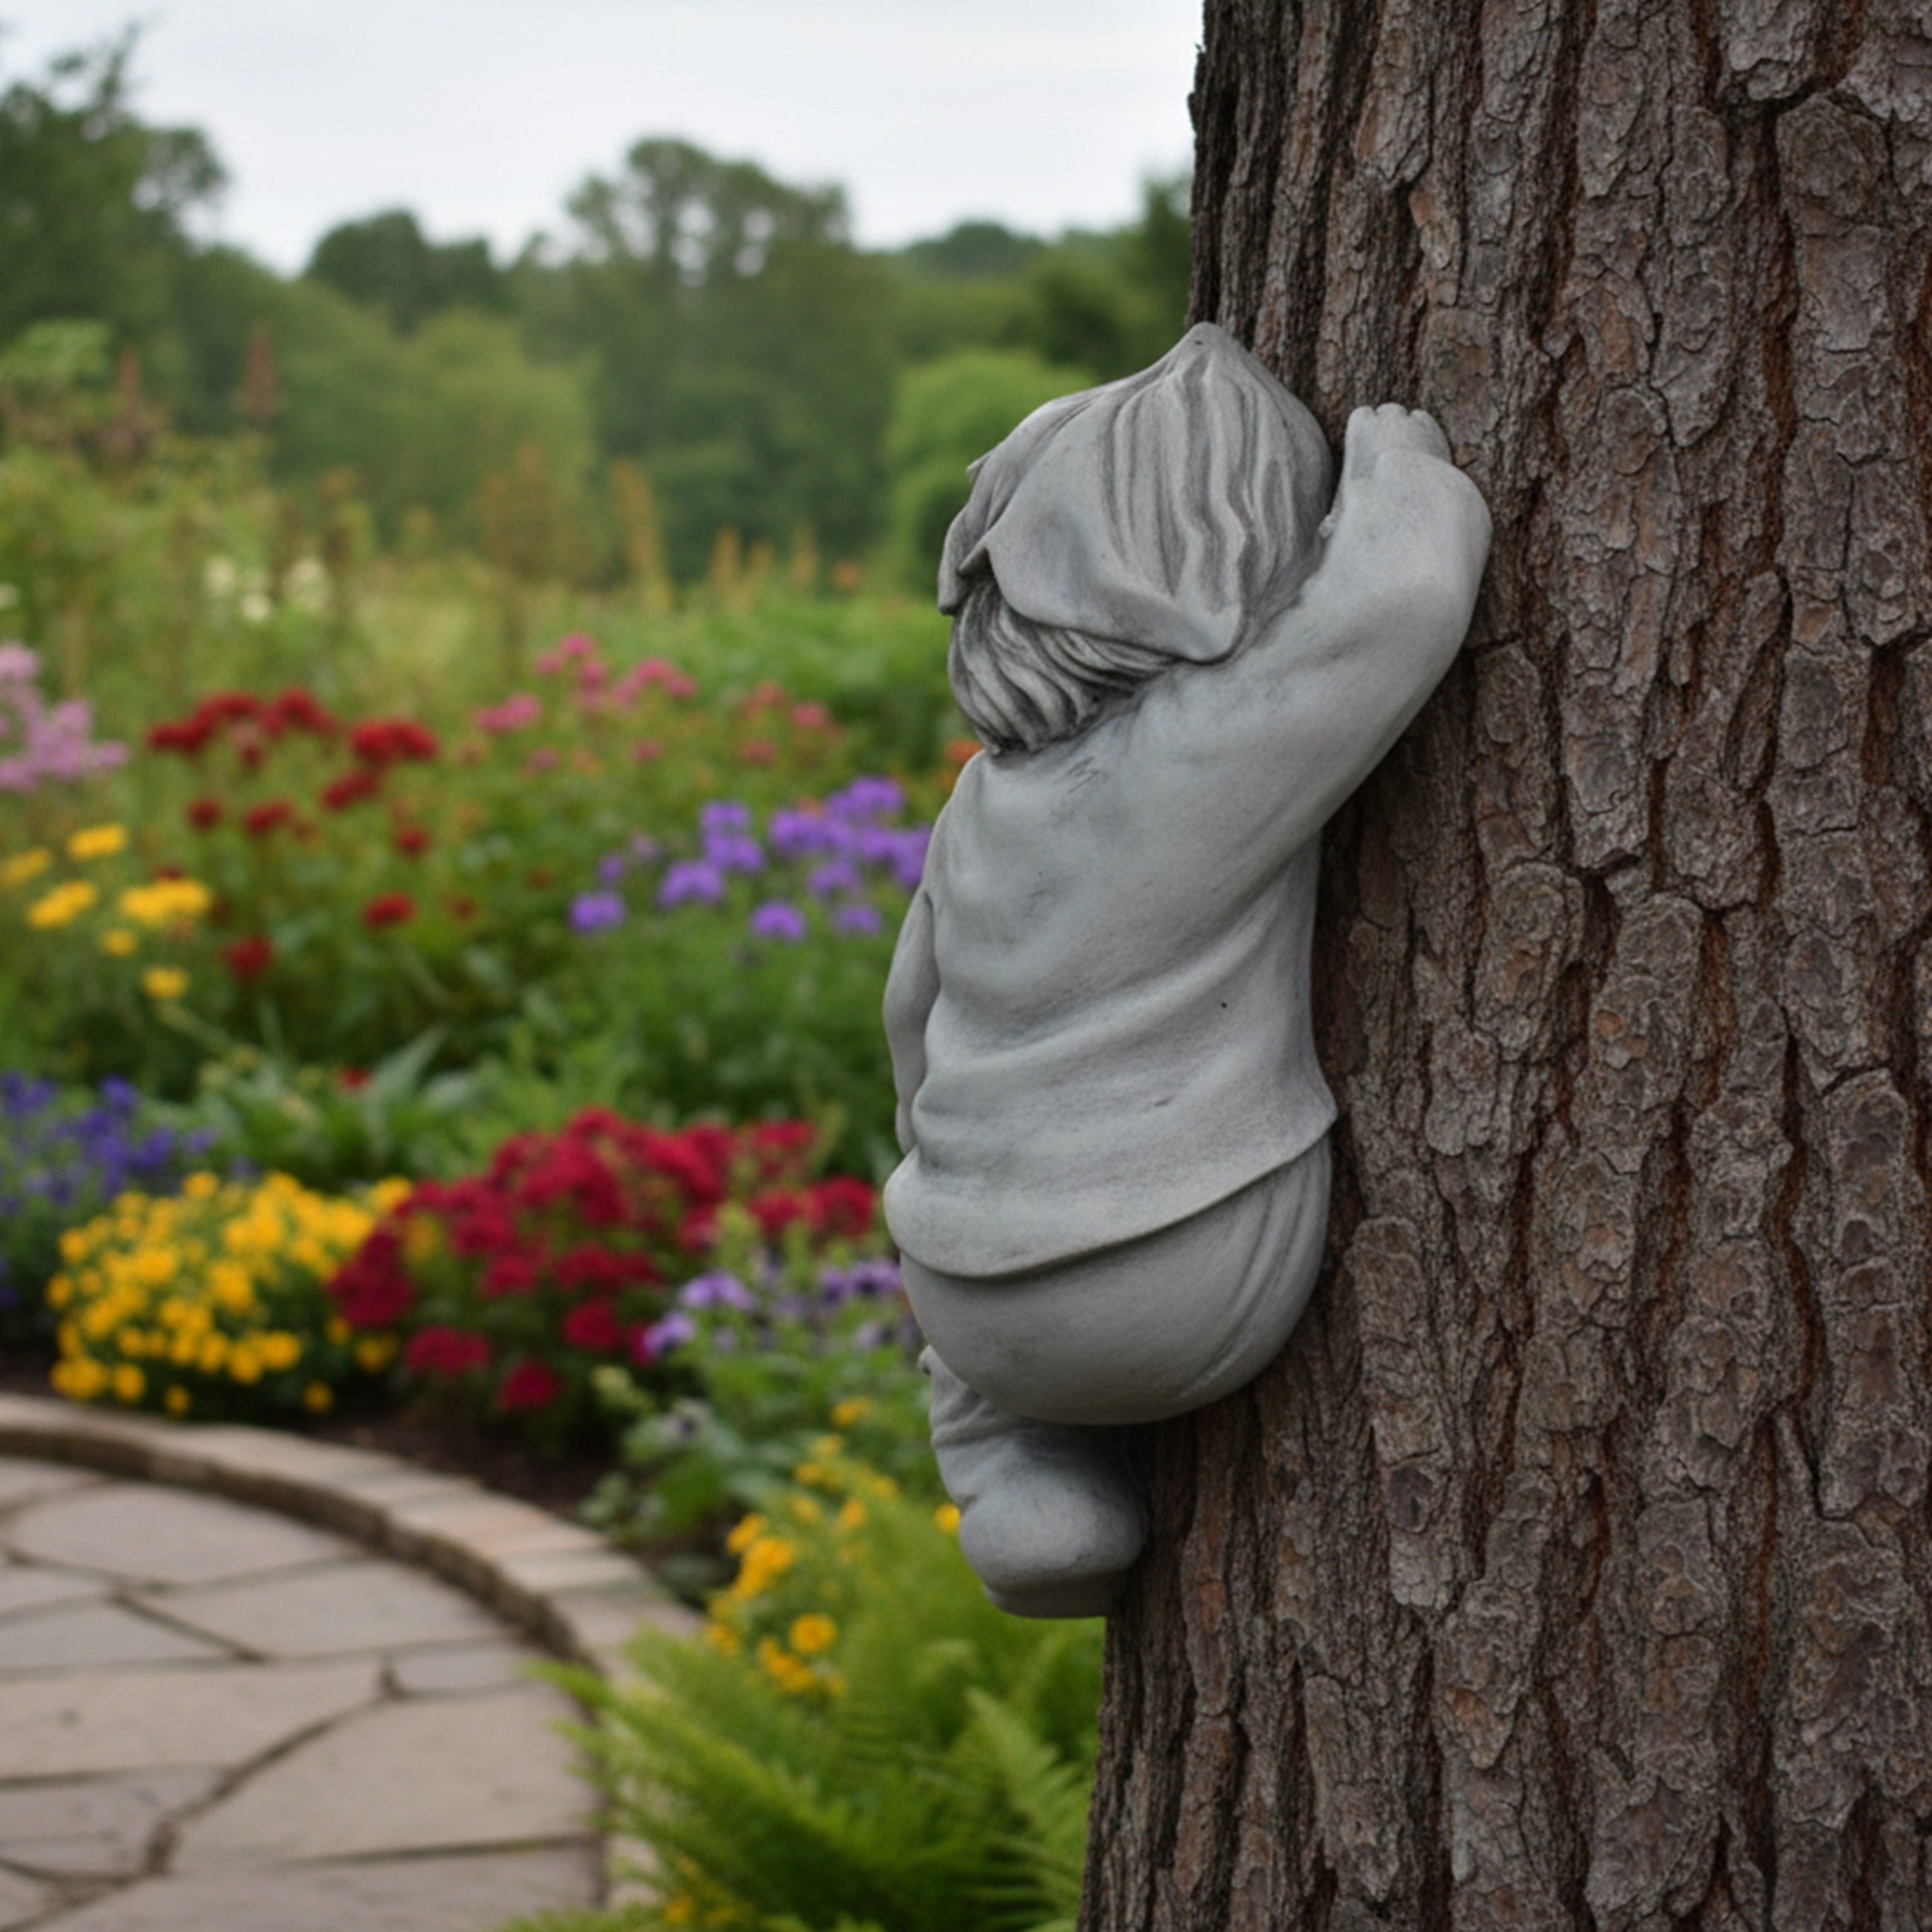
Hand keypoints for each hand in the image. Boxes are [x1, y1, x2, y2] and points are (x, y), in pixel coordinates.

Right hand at [1320, 404, 1453, 538]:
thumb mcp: (1347, 510)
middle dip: (1388, 425)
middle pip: (1388, 411)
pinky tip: (1424, 451)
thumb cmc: (1376, 504)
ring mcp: (1411, 421)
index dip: (1365, 428)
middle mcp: (1387, 418)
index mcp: (1360, 426)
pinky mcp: (1432, 428)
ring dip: (1409, 429)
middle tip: (1389, 445)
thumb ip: (1336, 516)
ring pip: (1410, 416)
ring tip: (1408, 450)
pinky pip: (1426, 423)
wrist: (1416, 497)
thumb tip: (1324, 531)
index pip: (1362, 415)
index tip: (1368, 442)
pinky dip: (1425, 433)